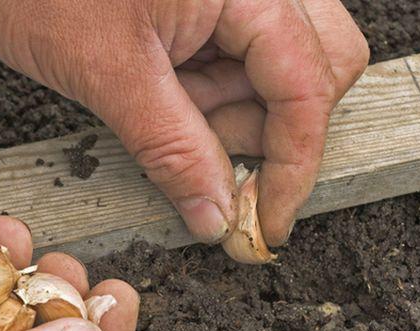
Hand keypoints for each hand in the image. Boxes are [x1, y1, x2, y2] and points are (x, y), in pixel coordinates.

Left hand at [0, 0, 368, 245]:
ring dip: (226, 112)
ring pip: (274, 71)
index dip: (293, 163)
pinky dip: (206, 95)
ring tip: (156, 105)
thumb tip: (217, 215)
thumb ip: (172, 147)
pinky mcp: (204, 5)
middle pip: (313, 72)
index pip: (307, 84)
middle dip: (263, 130)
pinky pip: (235, 60)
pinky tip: (158, 93)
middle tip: (200, 154)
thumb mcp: (106, 73)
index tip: (268, 220)